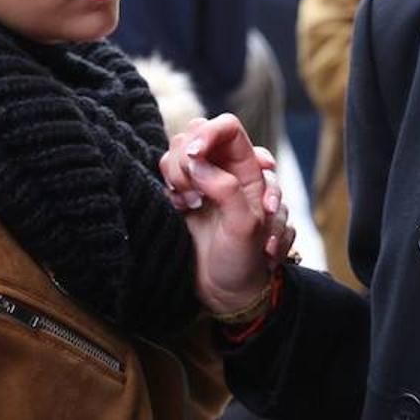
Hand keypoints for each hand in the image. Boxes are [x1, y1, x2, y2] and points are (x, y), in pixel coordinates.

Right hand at [159, 114, 296, 315]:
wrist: (226, 291)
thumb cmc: (244, 260)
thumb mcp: (244, 226)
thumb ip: (225, 189)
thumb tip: (198, 162)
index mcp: (250, 169)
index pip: (228, 127)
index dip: (208, 133)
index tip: (193, 156)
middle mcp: (227, 169)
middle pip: (197, 134)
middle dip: (189, 159)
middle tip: (194, 195)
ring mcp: (204, 180)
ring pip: (179, 151)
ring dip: (179, 174)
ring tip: (190, 205)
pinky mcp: (185, 193)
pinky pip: (169, 171)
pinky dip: (169, 184)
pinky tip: (181, 207)